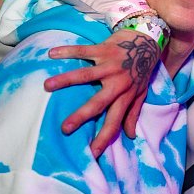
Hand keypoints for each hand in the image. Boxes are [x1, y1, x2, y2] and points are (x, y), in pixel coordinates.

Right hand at [45, 30, 157, 155]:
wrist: (147, 40)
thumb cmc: (141, 70)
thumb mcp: (140, 93)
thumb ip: (133, 114)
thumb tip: (131, 136)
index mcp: (125, 96)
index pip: (114, 122)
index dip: (104, 138)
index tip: (92, 153)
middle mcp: (117, 83)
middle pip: (98, 102)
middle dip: (82, 116)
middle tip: (65, 128)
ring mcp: (109, 66)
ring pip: (86, 75)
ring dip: (66, 80)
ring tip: (47, 86)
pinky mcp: (103, 49)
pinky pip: (83, 50)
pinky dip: (68, 51)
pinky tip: (51, 54)